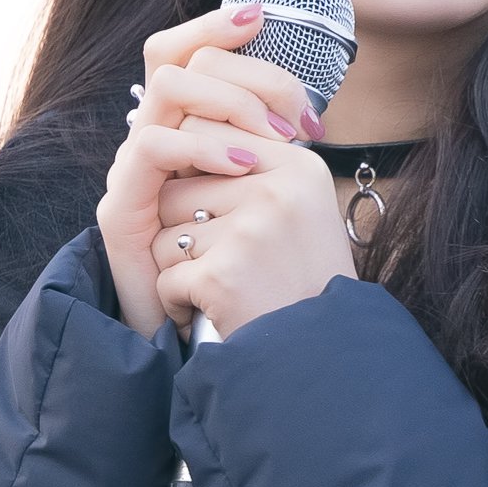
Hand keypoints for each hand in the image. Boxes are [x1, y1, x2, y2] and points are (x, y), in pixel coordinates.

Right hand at [96, 3, 331, 336]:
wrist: (218, 337)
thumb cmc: (248, 266)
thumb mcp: (267, 197)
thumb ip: (272, 150)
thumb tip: (313, 110)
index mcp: (183, 131)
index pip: (183, 52)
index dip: (214, 25)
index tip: (262, 16)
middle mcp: (151, 141)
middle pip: (174, 60)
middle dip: (243, 73)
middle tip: (292, 116)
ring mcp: (132, 174)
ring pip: (165, 92)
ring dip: (227, 104)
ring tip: (271, 139)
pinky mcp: (121, 211)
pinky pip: (151, 149)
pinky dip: (202, 146)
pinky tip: (244, 164)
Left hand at [151, 138, 356, 340]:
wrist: (324, 355)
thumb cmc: (303, 283)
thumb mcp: (298, 210)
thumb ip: (251, 171)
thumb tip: (184, 135)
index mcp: (299, 167)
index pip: (206, 131)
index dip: (190, 174)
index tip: (207, 212)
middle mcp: (278, 191)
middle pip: (176, 189)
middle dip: (180, 231)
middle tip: (217, 263)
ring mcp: (252, 231)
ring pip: (163, 236)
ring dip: (177, 271)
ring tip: (217, 290)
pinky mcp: (226, 274)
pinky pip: (166, 279)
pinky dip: (178, 306)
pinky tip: (210, 314)